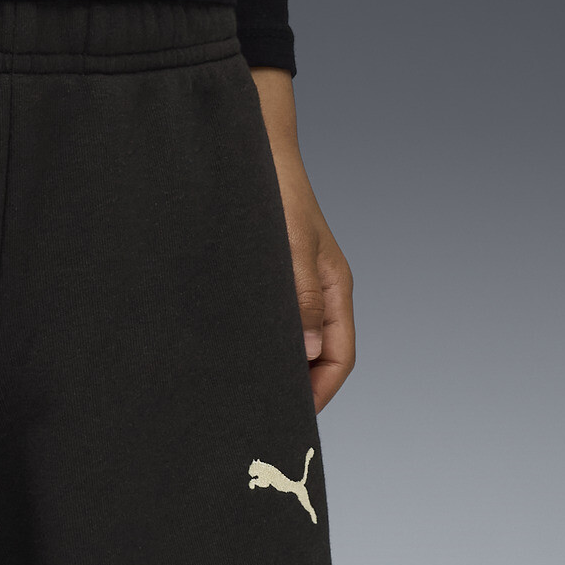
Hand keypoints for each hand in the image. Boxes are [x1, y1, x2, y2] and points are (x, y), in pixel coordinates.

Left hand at [251, 69, 354, 412]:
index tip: (288, 419)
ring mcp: (292, 290)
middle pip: (315, 360)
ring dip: (269, 368)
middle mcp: (316, 296)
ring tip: (236, 393)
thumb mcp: (289, 246)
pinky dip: (252, 345)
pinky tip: (225, 356)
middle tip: (255, 415)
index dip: (318, 395)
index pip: (339, 360)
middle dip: (292, 390)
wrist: (250, 145)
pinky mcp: (266, 282)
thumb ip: (302, 299)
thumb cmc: (275, 189)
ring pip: (289, 344)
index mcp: (334, 291)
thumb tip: (309, 354)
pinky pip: (265, 324)